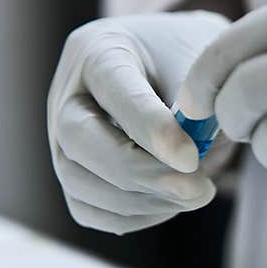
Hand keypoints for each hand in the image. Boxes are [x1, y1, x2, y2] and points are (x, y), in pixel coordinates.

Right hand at [48, 11, 228, 233]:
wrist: (180, 77)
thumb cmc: (192, 64)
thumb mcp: (205, 63)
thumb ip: (197, 99)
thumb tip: (187, 149)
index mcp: (98, 50)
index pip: (113, 90)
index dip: (151, 129)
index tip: (192, 158)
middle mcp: (67, 94)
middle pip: (77, 140)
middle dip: (139, 173)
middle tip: (197, 188)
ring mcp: (61, 138)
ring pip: (79, 183)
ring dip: (142, 201)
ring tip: (196, 193)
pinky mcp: (73, 174)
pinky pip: (90, 211)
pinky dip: (134, 217)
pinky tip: (173, 203)